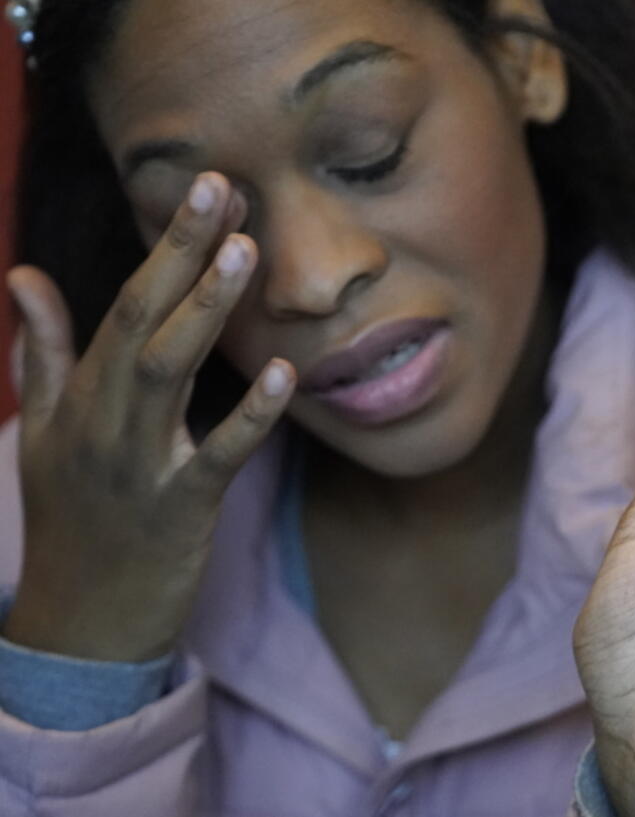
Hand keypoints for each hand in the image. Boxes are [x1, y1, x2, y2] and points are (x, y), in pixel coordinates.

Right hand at [3, 173, 295, 661]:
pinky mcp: (179, 510)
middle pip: (144, 320)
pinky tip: (283, 375)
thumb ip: (43, 354)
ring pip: (169, 373)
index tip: (208, 187)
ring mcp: (138, 465)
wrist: (79, 624)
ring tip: (245, 251)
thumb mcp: (41, 433)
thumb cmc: (70, 519)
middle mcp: (103, 420)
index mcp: (80, 396)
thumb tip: (23, 277)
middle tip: (224, 187)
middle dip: (182, 253)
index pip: (127, 304)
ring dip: (207, 310)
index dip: (167, 246)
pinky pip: (217, 456)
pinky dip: (249, 416)